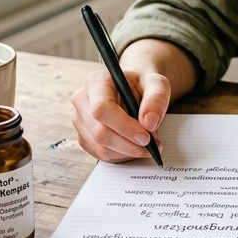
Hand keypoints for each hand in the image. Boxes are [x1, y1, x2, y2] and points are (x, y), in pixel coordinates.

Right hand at [70, 38, 198, 161]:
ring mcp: (80, 121)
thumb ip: (157, 98)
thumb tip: (149, 123)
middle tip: (152, 146)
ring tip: (147, 145)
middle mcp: (82, 100)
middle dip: (129, 145)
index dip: (124, 126)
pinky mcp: (84, 137)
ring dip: (128, 152)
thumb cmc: (143, 84)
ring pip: (101, 148)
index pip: (101, 109)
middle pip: (100, 133)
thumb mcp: (157, 83)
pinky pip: (101, 155)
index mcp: (96, 81)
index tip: (146, 137)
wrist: (134, 90)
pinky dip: (122, 155)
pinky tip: (134, 146)